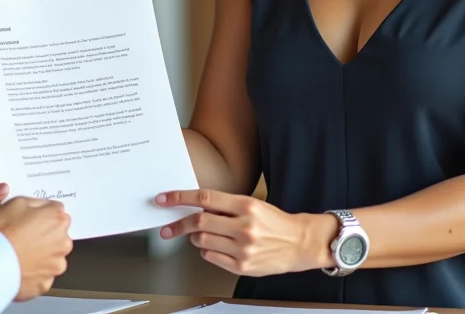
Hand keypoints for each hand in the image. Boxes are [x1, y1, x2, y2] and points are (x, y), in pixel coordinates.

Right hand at [0, 196, 72, 300]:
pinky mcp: (45, 284)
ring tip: (18, 253)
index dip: (41, 215)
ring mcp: (55, 266)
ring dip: (39, 255)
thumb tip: (41, 208)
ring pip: (51, 257)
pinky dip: (32, 272)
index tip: (30, 220)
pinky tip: (18, 266)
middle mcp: (63, 243)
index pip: (57, 213)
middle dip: (43, 236)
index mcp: (58, 220)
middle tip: (21, 237)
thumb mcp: (16, 202)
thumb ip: (36, 204)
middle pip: (57, 236)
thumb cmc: (0, 233)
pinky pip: (41, 275)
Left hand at [155, 189, 336, 276]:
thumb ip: (225, 206)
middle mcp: (244, 227)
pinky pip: (210, 257)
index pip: (205, 199)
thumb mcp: (252, 205)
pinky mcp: (242, 266)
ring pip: (201, 241)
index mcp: (246, 206)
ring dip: (196, 237)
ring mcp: (242, 249)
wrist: (299, 243)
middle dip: (178, 224)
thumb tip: (196, 206)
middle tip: (168, 227)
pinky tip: (215, 246)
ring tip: (205, 235)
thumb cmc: (275, 223)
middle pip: (199, 222)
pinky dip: (206, 250)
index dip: (180, 197)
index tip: (165, 199)